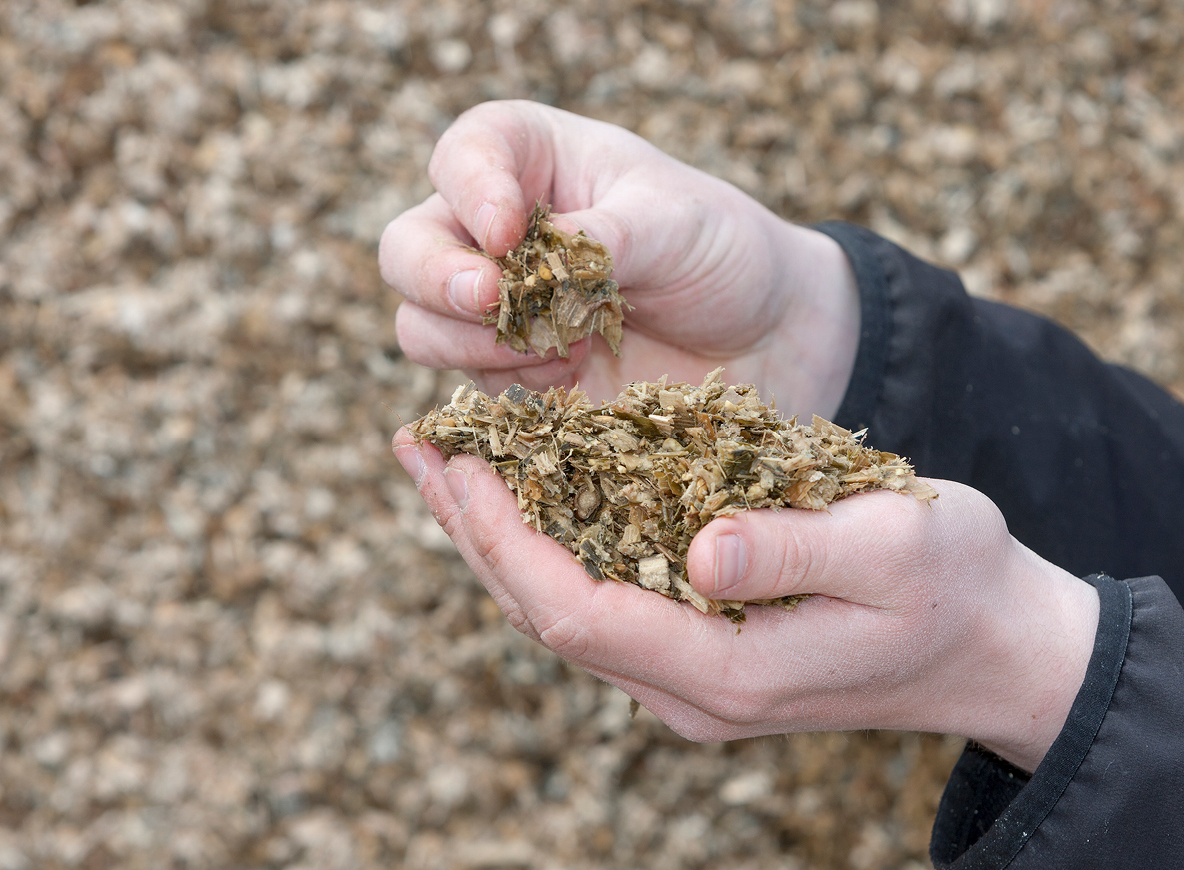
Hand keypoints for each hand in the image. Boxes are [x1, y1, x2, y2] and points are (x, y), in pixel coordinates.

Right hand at [378, 101, 859, 422]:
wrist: (764, 338)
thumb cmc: (721, 252)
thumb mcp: (676, 224)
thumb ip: (602, 236)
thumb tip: (529, 258)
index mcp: (533, 161)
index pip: (464, 155)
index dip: (470, 191)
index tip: (510, 231)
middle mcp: (497, 234)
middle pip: (408, 249)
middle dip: (439, 279)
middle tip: (494, 302)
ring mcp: (499, 310)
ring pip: (421, 326)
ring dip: (475, 344)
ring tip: (559, 345)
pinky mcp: (513, 376)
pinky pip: (470, 388)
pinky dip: (509, 388)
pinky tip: (570, 377)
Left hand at [393, 433, 1099, 772]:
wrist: (998, 652)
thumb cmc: (961, 585)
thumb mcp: (896, 546)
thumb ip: (796, 549)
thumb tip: (698, 550)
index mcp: (728, 673)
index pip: (575, 611)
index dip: (503, 537)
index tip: (459, 458)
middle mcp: (691, 693)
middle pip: (545, 619)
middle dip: (475, 532)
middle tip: (421, 445)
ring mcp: (693, 686)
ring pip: (563, 616)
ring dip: (500, 541)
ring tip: (449, 463)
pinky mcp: (703, 659)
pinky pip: (600, 606)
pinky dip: (551, 549)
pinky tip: (530, 495)